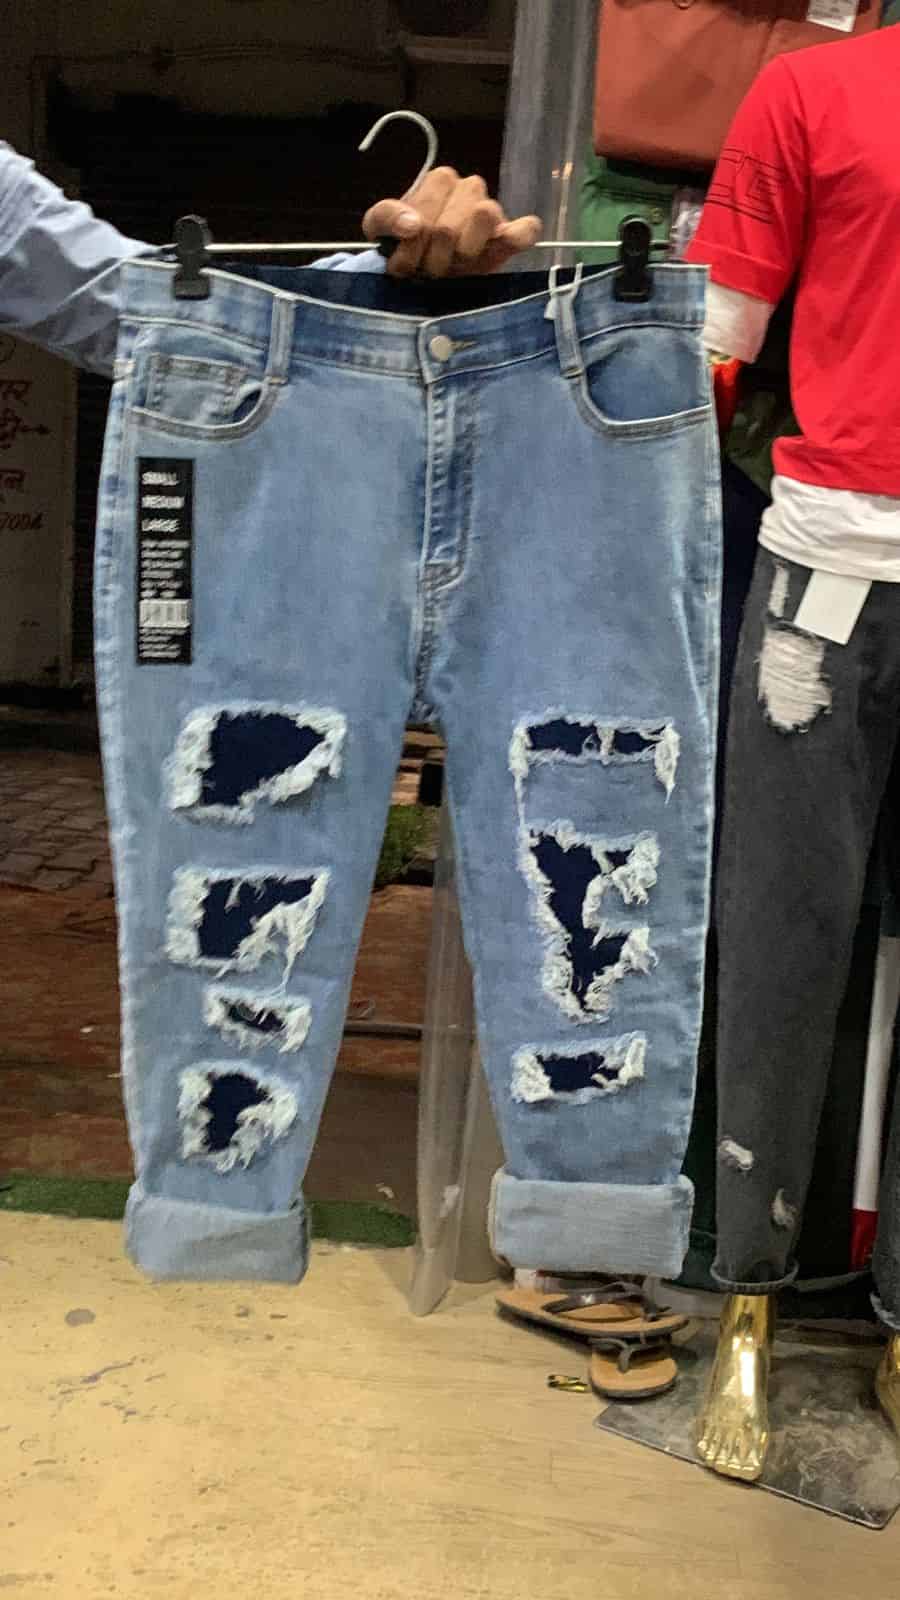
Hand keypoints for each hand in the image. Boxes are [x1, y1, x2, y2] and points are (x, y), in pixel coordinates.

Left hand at [363, 168, 541, 278]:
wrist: (426, 269)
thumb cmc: (404, 245)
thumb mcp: (379, 228)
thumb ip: (387, 217)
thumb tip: (413, 225)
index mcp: (440, 180)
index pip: (426, 216)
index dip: (413, 248)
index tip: (405, 266)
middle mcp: (469, 188)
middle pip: (448, 226)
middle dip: (433, 259)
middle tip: (428, 271)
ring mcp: (492, 210)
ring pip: (485, 216)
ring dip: (463, 253)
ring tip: (452, 270)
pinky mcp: (511, 235)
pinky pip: (526, 229)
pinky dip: (518, 236)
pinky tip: (505, 245)